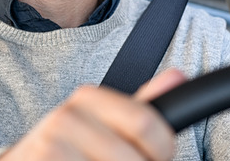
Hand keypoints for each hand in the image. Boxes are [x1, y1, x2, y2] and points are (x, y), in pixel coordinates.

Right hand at [0, 69, 185, 160]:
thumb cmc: (71, 149)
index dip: (162, 150)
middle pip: (132, 157)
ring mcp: (52, 144)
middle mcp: (66, 116)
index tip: (156, 157)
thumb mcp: (105, 124)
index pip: (146, 122)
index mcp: (87, 98)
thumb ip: (142, 107)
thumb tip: (178, 76)